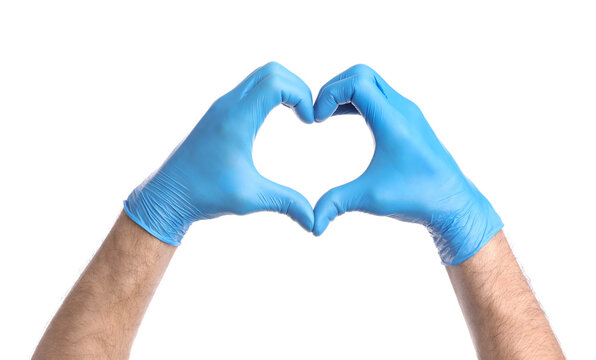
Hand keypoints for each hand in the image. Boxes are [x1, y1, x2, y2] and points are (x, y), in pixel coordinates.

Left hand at [124, 62, 314, 244]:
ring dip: (284, 88)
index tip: (310, 122)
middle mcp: (228, 106)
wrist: (168, 195)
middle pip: (271, 71)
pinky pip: (250, 89)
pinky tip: (279, 117)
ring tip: (298, 115)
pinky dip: (271, 94)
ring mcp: (222, 107)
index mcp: (236, 120)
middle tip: (308, 114)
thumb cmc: (205, 195)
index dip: (302, 96)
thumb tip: (314, 221)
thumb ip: (286, 204)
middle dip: (297, 87)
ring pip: (260, 77)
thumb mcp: (251, 199)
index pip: (276, 84)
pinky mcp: (220, 113)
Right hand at [312, 65, 502, 264]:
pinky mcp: (407, 118)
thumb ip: (336, 204)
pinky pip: (377, 94)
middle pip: (362, 73)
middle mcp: (402, 109)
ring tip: (326, 116)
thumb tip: (312, 224)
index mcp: (393, 122)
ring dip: (345, 92)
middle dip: (333, 88)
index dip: (329, 94)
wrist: (452, 203)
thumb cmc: (417, 198)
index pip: (357, 83)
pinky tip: (342, 118)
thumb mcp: (371, 199)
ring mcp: (406, 111)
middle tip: (318, 114)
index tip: (317, 120)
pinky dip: (356, 99)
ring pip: (370, 81)